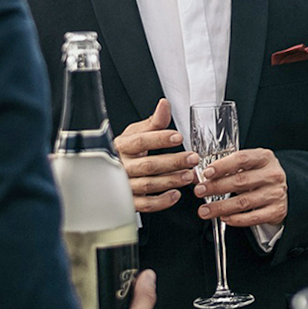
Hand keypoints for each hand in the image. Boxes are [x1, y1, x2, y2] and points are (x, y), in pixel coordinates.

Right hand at [115, 99, 199, 213]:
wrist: (114, 171)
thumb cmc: (128, 150)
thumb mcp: (138, 132)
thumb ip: (155, 121)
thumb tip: (164, 104)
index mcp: (122, 146)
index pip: (141, 141)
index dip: (160, 139)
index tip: (178, 137)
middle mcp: (122, 166)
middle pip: (148, 165)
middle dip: (173, 162)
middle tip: (193, 159)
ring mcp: (125, 185)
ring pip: (148, 184)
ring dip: (171, 181)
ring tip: (189, 176)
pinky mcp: (130, 201)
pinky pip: (145, 204)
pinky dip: (161, 201)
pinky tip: (176, 195)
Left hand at [196, 148, 287, 228]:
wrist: (281, 191)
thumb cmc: (260, 175)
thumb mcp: (247, 166)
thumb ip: (225, 169)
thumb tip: (197, 176)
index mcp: (264, 157)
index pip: (242, 159)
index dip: (222, 166)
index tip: (207, 173)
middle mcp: (272, 174)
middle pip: (241, 181)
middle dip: (216, 187)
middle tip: (200, 191)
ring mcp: (275, 193)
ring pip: (244, 202)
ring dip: (221, 207)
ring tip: (205, 210)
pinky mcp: (276, 211)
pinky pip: (253, 217)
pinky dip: (236, 219)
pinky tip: (224, 218)